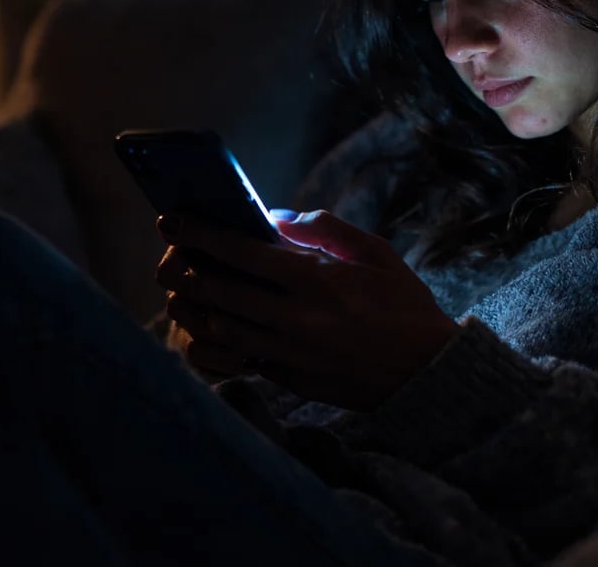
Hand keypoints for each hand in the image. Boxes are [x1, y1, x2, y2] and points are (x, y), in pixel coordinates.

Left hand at [155, 210, 459, 410]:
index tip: (171, 219)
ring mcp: (291, 354)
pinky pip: (242, 357)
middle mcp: (297, 318)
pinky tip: (213, 324)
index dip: (200, 233)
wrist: (428, 371)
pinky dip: (222, 340)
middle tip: (170, 257)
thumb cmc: (403, 304)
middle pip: (219, 291)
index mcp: (316, 280)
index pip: (241, 251)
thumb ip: (325, 229)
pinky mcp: (291, 381)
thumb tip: (277, 217)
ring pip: (222, 329)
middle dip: (186, 270)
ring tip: (182, 291)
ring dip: (195, 307)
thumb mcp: (375, 253)